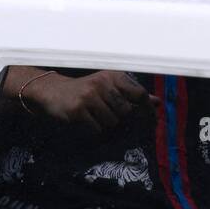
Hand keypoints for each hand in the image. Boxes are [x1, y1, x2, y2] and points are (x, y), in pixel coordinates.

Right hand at [22, 69, 159, 132]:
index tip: (151, 120)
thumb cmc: (86, 90)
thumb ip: (133, 94)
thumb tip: (157, 102)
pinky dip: (96, 132)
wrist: (52, 91)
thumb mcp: (110, 87)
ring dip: (108, 128)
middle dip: (125, 122)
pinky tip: (89, 125)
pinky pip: (96, 129)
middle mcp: (102, 83)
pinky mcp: (77, 110)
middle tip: (119, 126)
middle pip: (127, 112)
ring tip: (99, 122)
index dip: (148, 110)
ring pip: (112, 123)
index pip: (139, 94)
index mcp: (113, 76)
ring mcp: (89, 97)